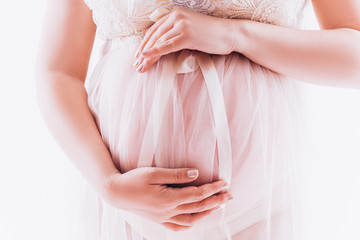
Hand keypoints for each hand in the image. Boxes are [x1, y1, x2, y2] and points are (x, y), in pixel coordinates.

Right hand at [104, 167, 232, 230]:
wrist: (116, 193)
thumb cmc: (133, 180)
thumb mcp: (155, 173)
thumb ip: (177, 175)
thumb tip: (196, 174)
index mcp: (169, 199)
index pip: (198, 194)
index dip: (214, 189)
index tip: (225, 183)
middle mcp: (169, 211)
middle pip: (198, 207)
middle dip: (217, 201)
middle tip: (230, 195)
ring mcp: (164, 218)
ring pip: (192, 219)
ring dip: (207, 212)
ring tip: (218, 206)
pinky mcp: (159, 220)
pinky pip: (179, 226)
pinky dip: (191, 223)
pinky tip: (196, 218)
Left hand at [133, 6, 235, 72]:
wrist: (230, 34)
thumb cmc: (212, 35)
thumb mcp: (191, 30)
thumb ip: (177, 34)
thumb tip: (164, 46)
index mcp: (175, 14)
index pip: (154, 30)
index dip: (144, 44)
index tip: (138, 56)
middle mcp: (176, 16)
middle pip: (153, 36)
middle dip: (143, 52)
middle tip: (136, 65)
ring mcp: (181, 25)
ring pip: (158, 42)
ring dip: (147, 56)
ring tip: (141, 68)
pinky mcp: (187, 35)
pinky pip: (167, 45)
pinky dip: (155, 52)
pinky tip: (146, 57)